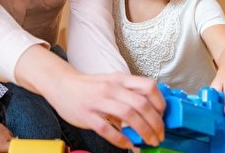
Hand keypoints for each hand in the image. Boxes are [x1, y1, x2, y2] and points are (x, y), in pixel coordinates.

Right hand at [44, 72, 164, 148]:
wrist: (61, 84)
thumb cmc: (89, 86)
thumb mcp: (112, 82)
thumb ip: (129, 93)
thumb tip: (150, 111)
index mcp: (120, 79)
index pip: (148, 86)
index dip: (160, 103)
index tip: (163, 116)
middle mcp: (111, 88)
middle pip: (141, 104)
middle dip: (156, 123)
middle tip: (160, 135)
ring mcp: (98, 101)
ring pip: (128, 116)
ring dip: (143, 131)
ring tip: (150, 141)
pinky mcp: (87, 115)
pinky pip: (107, 129)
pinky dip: (121, 139)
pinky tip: (128, 145)